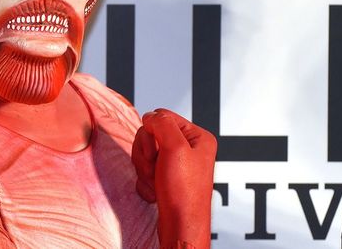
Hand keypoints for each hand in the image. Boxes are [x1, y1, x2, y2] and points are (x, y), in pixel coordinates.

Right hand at [132, 109, 216, 248]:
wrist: (180, 226)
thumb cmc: (185, 194)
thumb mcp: (175, 149)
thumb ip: (162, 124)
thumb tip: (151, 116)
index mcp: (197, 137)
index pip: (163, 117)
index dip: (152, 132)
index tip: (156, 149)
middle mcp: (188, 149)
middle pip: (150, 134)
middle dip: (147, 154)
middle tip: (156, 167)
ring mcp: (176, 164)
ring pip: (145, 152)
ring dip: (145, 169)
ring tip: (157, 181)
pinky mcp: (166, 177)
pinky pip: (144, 169)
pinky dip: (145, 181)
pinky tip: (156, 190)